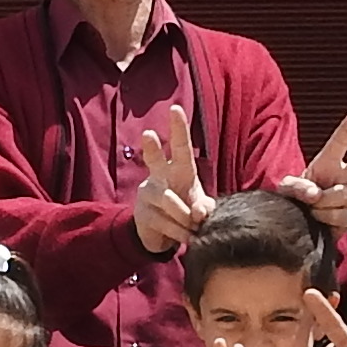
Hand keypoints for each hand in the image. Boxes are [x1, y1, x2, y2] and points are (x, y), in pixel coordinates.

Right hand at [129, 104, 208, 256]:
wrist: (162, 235)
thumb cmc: (185, 211)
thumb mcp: (200, 206)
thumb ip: (205, 207)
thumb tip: (199, 213)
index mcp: (178, 170)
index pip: (180, 146)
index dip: (178, 128)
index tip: (175, 109)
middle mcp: (159, 176)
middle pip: (154, 159)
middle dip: (152, 146)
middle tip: (148, 134)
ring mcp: (148, 194)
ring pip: (170, 201)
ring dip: (186, 218)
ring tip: (193, 228)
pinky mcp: (142, 214)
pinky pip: (165, 222)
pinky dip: (180, 232)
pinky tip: (185, 237)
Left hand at [284, 105, 346, 231]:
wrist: (304, 222)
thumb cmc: (298, 198)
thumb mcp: (288, 188)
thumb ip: (298, 186)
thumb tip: (315, 193)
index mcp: (328, 163)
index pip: (340, 141)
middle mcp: (345, 176)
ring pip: (341, 197)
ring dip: (322, 206)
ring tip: (314, 209)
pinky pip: (342, 216)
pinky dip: (328, 219)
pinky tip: (322, 220)